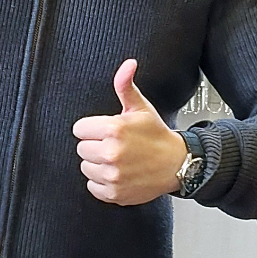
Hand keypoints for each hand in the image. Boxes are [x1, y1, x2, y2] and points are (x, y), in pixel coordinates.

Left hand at [72, 59, 187, 205]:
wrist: (176, 164)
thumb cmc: (156, 135)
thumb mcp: (141, 107)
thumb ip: (125, 85)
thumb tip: (127, 64)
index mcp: (114, 129)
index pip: (79, 129)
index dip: (93, 128)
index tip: (107, 130)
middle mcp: (111, 153)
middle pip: (81, 148)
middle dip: (95, 145)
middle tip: (114, 144)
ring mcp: (112, 175)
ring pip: (86, 167)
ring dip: (98, 164)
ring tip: (118, 159)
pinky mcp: (114, 193)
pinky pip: (92, 186)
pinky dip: (102, 182)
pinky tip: (118, 173)